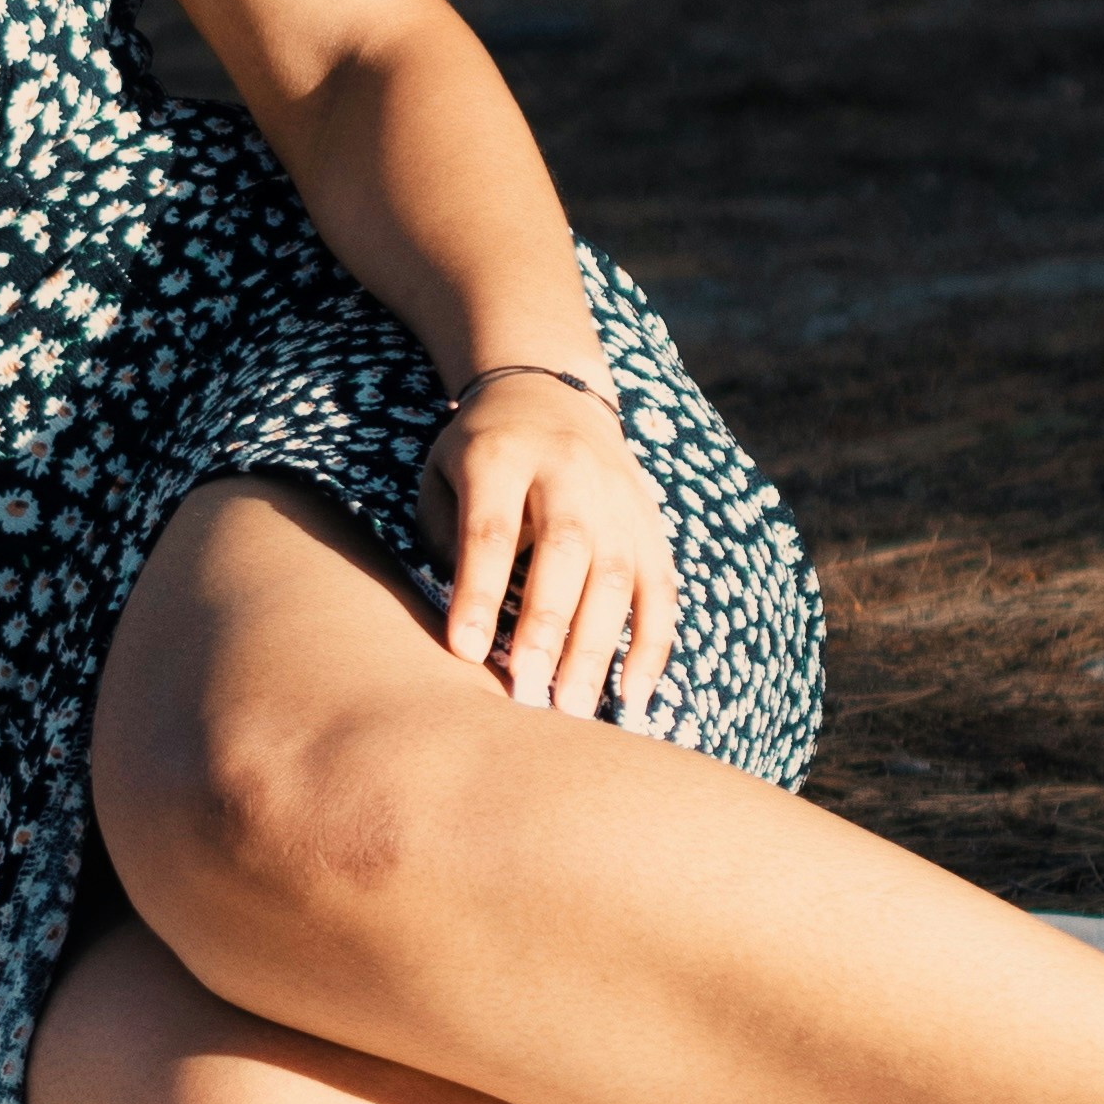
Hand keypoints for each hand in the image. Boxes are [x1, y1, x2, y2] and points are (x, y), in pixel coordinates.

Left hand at [416, 375, 680, 727]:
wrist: (550, 392)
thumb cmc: (481, 453)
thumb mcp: (442, 473)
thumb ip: (446, 538)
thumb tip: (471, 623)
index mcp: (502, 456)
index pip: (491, 529)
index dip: (479, 591)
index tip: (465, 652)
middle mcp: (568, 472)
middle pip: (565, 550)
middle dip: (548, 627)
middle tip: (528, 694)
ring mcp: (619, 497)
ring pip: (618, 575)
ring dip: (597, 649)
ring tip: (572, 711)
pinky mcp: (651, 523)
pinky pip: (661, 589)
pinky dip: (652, 646)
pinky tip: (634, 697)